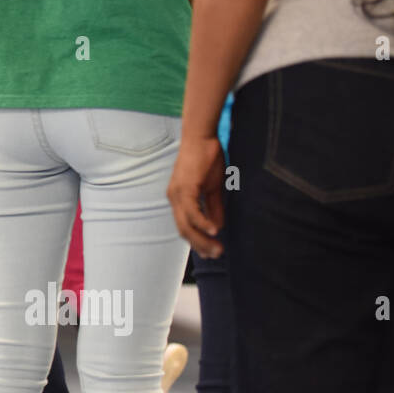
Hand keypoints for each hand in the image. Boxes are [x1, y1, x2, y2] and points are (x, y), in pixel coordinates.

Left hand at [167, 135, 226, 257]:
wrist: (202, 137)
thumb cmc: (208, 159)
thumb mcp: (213, 188)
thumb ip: (213, 207)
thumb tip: (218, 227)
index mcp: (179, 199)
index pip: (185, 226)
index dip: (197, 241)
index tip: (211, 252)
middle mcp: (174, 198)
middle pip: (183, 230)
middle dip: (200, 245)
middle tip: (216, 255)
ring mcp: (177, 194)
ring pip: (186, 224)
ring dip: (202, 239)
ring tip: (217, 248)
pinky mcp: (184, 187)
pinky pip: (192, 211)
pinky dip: (203, 223)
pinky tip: (214, 231)